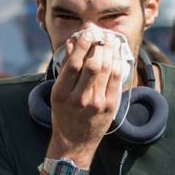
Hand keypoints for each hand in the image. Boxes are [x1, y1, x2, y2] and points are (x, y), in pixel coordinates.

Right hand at [47, 29, 126, 156]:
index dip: (82, 44)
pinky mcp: (111, 106)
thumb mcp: (57, 92)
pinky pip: (117, 79)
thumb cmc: (63, 114)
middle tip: (101, 34)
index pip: (74, 63)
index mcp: (62, 93)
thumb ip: (65, 67)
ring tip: (111, 40)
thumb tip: (73, 41)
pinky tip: (116, 54)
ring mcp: (97, 103)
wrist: (75, 142)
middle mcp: (80, 98)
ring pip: (107, 69)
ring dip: (111, 51)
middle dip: (99, 45)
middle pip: (93, 64)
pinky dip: (117, 63)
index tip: (87, 32)